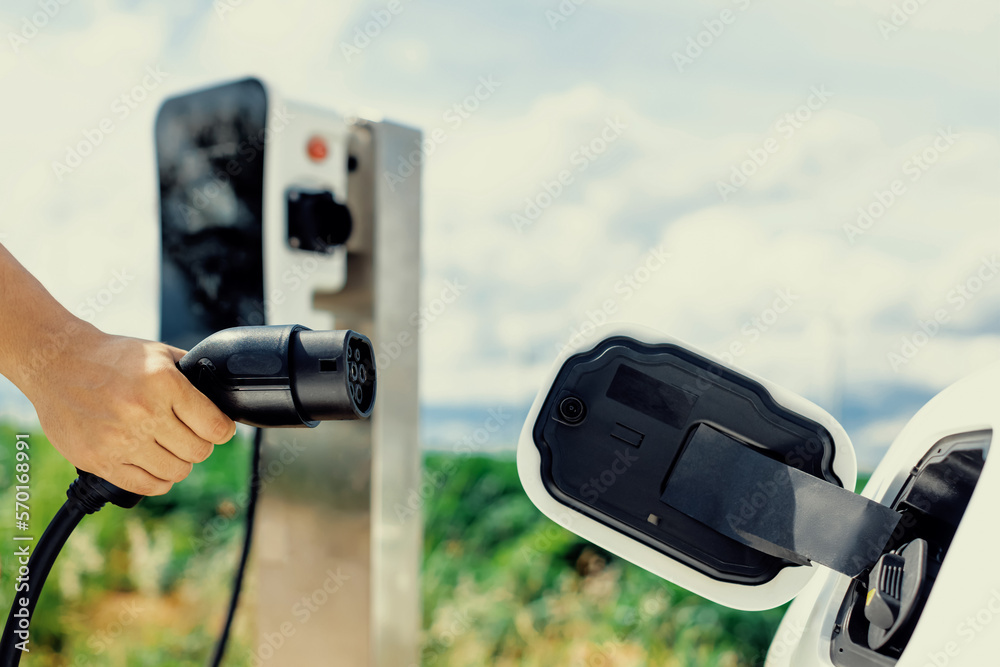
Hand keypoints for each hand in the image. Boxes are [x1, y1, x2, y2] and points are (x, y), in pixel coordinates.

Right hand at [19, 325, 235, 495]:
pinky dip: (158, 480)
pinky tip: (155, 465)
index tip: (219, 429)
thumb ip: (192, 375)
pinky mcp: (98, 460)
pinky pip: (145, 486)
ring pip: (176, 472)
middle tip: (192, 437)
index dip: (223, 430)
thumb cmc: (111, 357)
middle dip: (202, 445)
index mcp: (163, 384)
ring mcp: (119, 440)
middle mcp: (143, 413)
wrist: (56, 363)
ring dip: (180, 463)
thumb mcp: (159, 353)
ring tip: (171, 449)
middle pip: (198, 451)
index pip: (215, 427)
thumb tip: (221, 395)